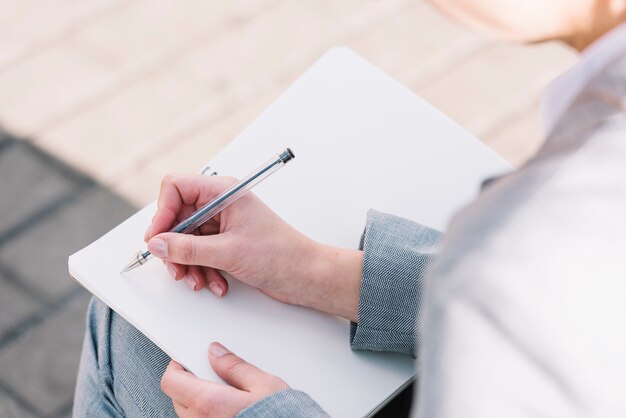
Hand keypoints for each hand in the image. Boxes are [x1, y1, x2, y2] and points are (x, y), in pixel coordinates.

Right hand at [145, 174, 361, 321]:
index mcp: (224, 192)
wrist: (306, 275)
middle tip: (176, 269)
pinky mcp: (228, 242)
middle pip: (178, 218)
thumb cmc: (281, 255)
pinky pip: (201, 252)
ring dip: (190, 264)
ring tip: (200, 281)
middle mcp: (222, 204)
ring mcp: (224, 224)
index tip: (157, 239)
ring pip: (188, 239)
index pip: (176, 188)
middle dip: (175, 247)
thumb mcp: (227, 252)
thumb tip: (158, 244)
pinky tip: (216, 283)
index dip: (162, 213)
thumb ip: (187, 248)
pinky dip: (204, 269)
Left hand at [161, 342, 287, 416]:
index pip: (171, 380)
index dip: (177, 366)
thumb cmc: (280, 416)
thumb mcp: (263, 385)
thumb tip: (216, 352)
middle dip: (189, 382)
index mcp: (207, 403)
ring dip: (198, 401)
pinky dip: (207, 414)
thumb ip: (235, 366)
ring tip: (225, 395)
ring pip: (188, 413)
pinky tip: (228, 410)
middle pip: (177, 396)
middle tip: (211, 374)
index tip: (187, 358)